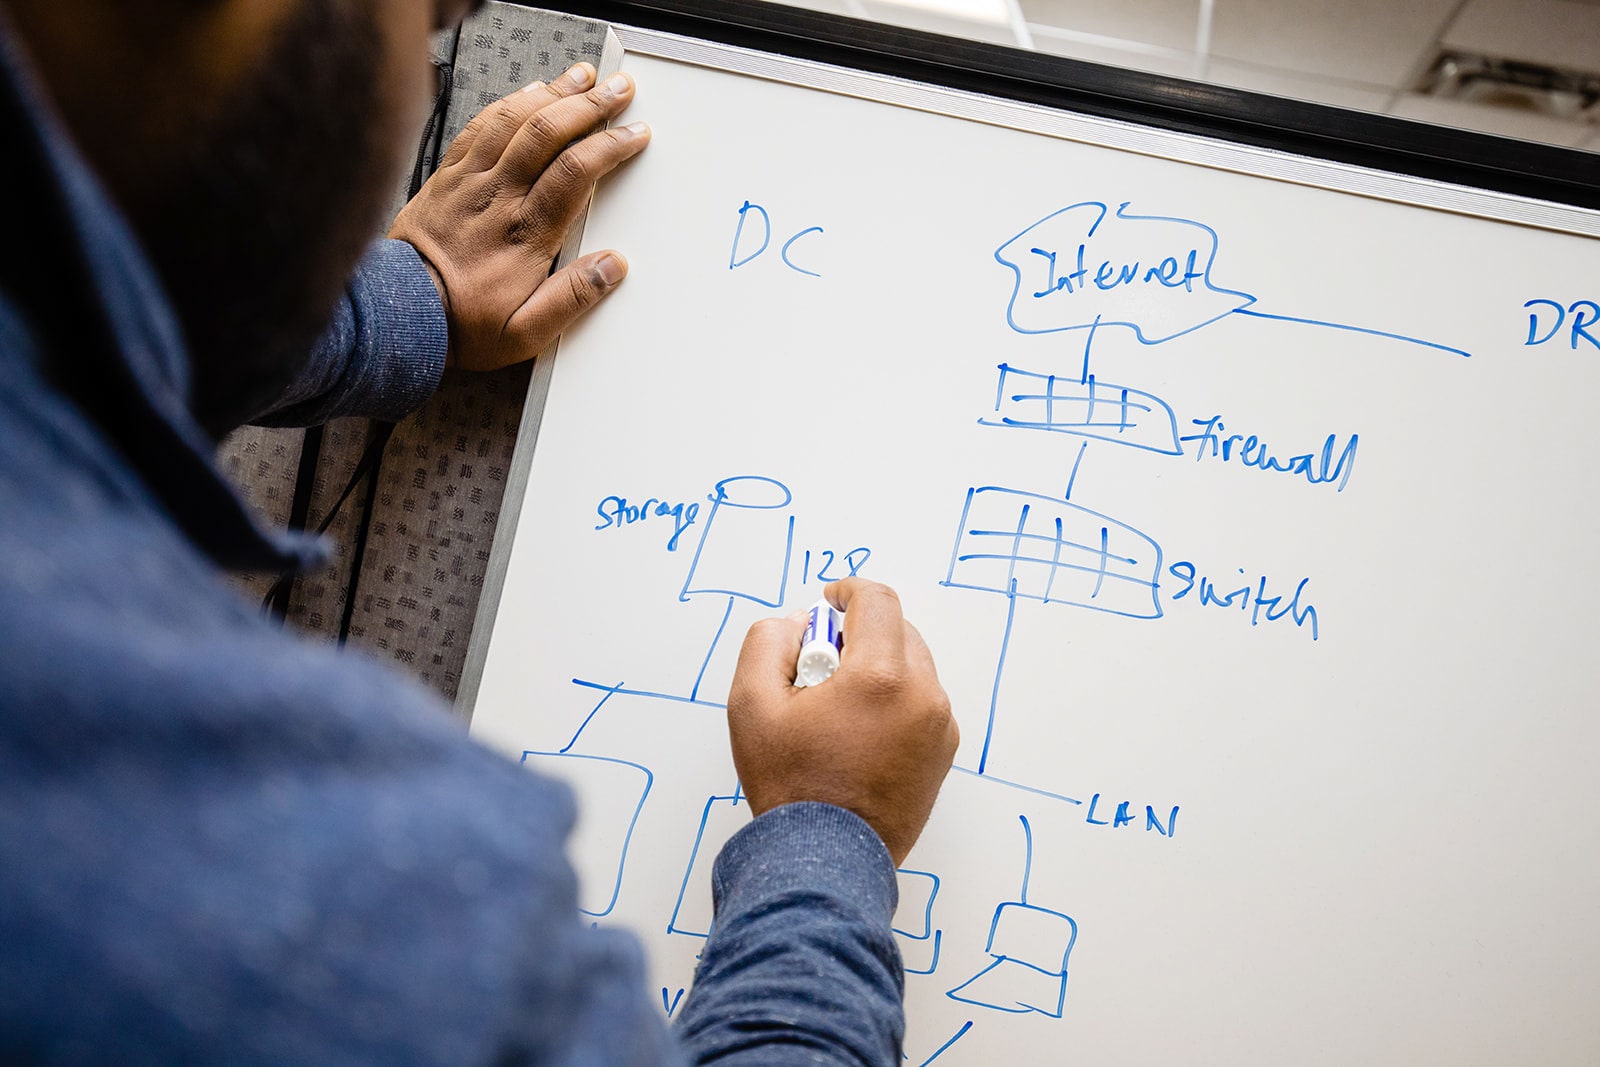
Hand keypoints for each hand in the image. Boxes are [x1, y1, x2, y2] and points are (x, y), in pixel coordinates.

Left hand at [389, 62, 649, 371]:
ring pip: (515, 120)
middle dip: (590, 104)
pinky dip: (508, 102)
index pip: (575, 172)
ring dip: (553, 93)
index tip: (635, 133)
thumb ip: (572, 300)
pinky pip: (479, 126)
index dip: (610, 145)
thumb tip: (612, 268)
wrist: (399, 314)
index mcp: (525, 235)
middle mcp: (498, 199)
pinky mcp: (448, 177)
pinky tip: (527, 92)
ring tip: (581, 76)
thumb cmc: (462, 324)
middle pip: (549, 132)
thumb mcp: (526, 333)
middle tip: (619, 89)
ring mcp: (470, 182)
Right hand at [727, 579, 958, 866]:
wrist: (828, 860)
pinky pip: (921, 702)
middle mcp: (922, 695)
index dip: (849, 591)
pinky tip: (859, 731)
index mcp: (879, 677)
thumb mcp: (751, 704)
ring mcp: (939, 725)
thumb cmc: (791, 786)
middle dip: (860, 634)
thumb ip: (767, 642)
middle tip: (820, 667)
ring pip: (912, 666)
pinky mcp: (944, 751)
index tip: (830, 600)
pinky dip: (894, 700)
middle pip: (898, 631)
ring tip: (838, 707)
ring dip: (878, 667)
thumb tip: (797, 623)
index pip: (877, 601)